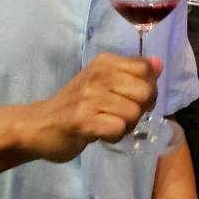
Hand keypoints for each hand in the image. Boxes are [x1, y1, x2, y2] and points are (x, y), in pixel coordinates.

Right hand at [21, 52, 160, 163]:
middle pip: (145, 92)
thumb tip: (159, 63)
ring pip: (133, 113)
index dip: (148, 88)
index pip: (146, 69)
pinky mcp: (83, 120)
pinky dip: (115, 136)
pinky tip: (101, 133)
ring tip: (109, 124)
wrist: (40, 125)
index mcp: (105, 62)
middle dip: (140, 110)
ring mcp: (89, 97)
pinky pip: (118, 129)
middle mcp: (98, 74)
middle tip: (122, 116)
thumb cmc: (76, 103)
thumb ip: (132, 73)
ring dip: (126, 126)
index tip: (134, 98)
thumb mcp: (104, 81)